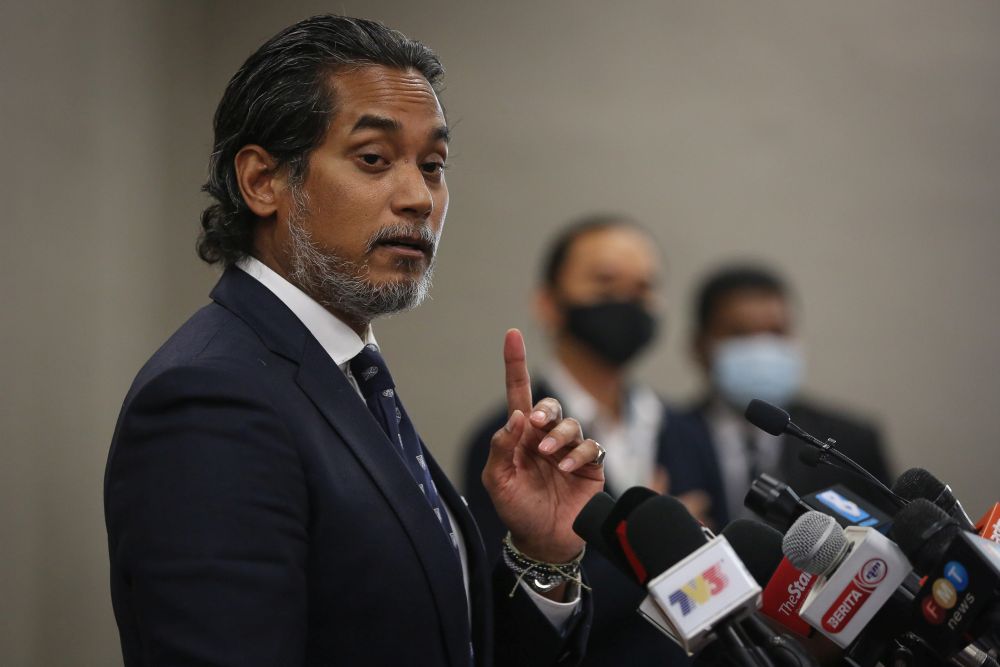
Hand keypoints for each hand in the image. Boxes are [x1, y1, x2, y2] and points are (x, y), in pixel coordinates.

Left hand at [482, 329, 604, 563]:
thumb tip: (515, 416)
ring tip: (550, 455)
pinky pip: (591, 446)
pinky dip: (579, 453)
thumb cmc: (517, 510)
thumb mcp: (498, 482)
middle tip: (534, 426)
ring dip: (560, 435)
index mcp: (520, 437)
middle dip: (544, 410)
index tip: (511, 334)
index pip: (518, 393)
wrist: (545, 541)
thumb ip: (502, 449)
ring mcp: (569, 450)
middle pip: (549, 405)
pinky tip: (567, 468)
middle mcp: (545, 438)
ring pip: (572, 423)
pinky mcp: (591, 465)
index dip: (514, 363)